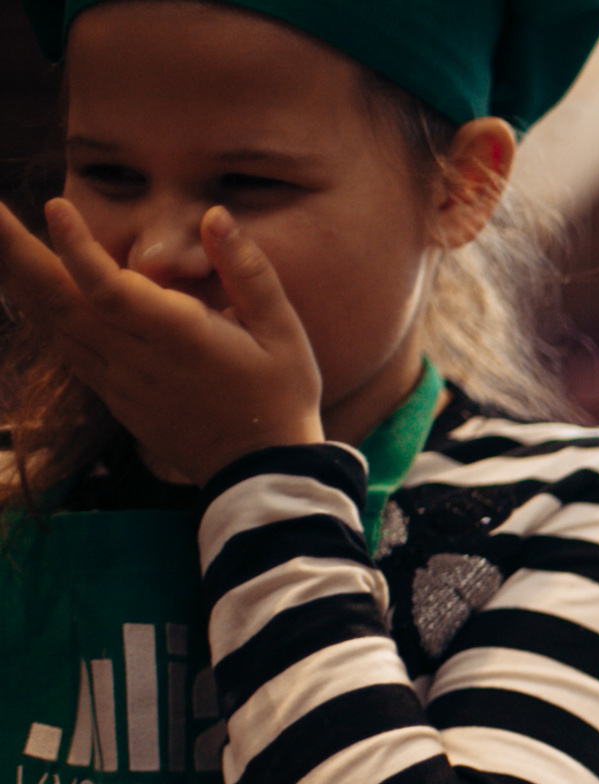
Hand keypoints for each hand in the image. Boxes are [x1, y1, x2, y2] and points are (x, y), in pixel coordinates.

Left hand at [0, 197, 321, 483]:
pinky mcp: (115, 395)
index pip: (110, 290)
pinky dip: (40, 311)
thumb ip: (248, 271)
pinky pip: (66, 347)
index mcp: (179, 338)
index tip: (54, 206)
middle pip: (57, 300)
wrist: (264, 474)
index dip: (77, 248)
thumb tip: (215, 216)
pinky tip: (25, 286)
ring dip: (16, 278)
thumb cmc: (281, 398)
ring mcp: (119, 381)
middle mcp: (136, 359)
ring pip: (52, 323)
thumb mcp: (283, 332)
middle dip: (14, 252)